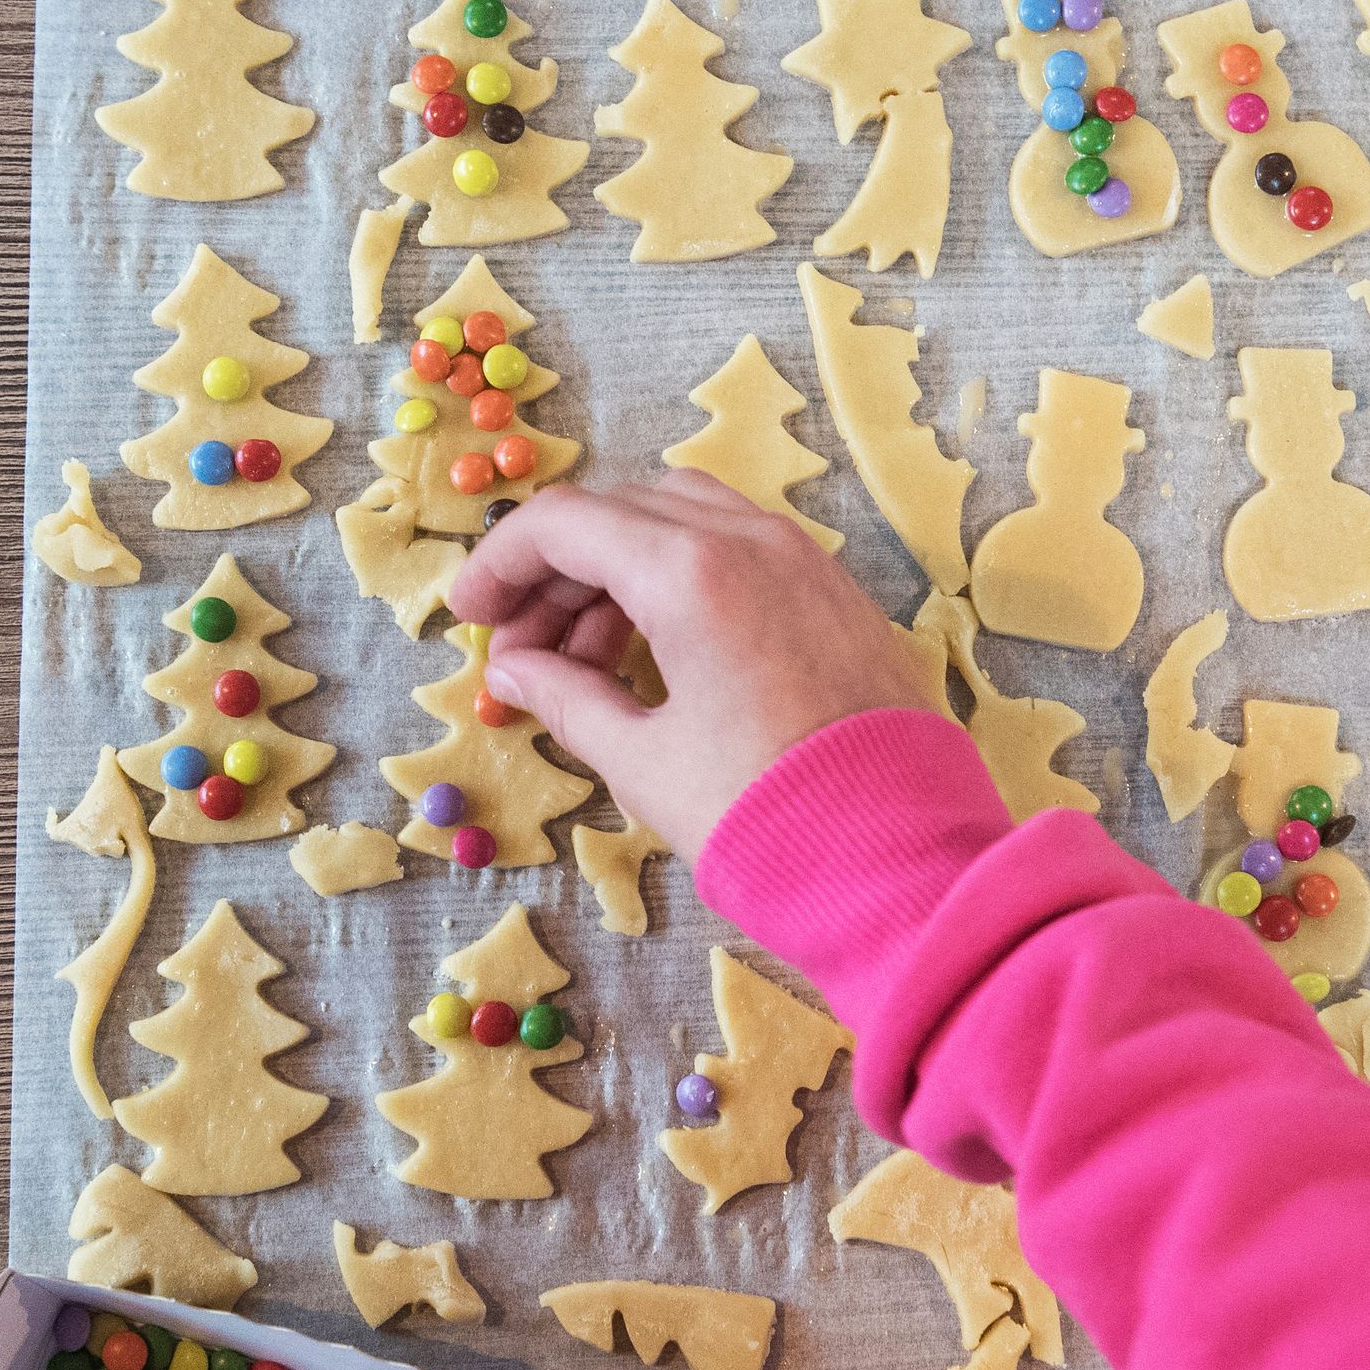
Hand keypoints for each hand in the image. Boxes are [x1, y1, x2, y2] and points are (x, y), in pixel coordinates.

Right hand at [447, 472, 937, 857]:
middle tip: (520, 649)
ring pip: (682, 520)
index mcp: (692, 571)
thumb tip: (515, 669)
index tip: (468, 616)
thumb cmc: (765, 815)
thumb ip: (566, 698)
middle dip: (556, 571)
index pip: (563, 524)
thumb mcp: (644, 762)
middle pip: (621, 512)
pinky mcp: (835, 592)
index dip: (499, 563)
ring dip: (617, 571)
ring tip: (583, 661)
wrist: (901, 858)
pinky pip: (738, 550)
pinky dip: (680, 578)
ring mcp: (802, 559)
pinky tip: (656, 653)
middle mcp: (751, 541)